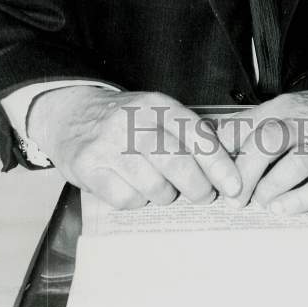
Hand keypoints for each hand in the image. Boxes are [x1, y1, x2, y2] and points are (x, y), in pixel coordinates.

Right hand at [26, 86, 241, 208]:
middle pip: (177, 164)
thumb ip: (189, 134)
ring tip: (161, 187)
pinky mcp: (88, 167)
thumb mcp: (158, 114)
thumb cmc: (127, 121)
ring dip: (164, 195)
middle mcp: (133, 121)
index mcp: (157, 105)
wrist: (72, 115)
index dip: (220, 165)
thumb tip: (230, 167)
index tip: (235, 186)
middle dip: (198, 188)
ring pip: (154, 187)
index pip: (197, 135)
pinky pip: (126, 200)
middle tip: (204, 196)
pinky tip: (133, 188)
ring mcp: (108, 144)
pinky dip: (135, 201)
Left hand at [217, 79, 307, 213]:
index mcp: (283, 108)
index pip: (243, 126)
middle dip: (244, 173)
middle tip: (233, 198)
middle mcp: (304, 121)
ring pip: (295, 160)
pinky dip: (302, 198)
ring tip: (260, 204)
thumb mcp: (292, 110)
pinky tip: (284, 209)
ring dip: (271, 186)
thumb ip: (257, 127)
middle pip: (266, 140)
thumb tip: (215, 149)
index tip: (208, 177)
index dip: (219, 154)